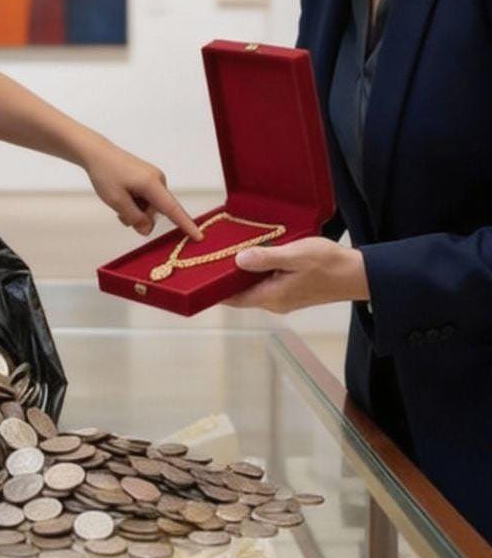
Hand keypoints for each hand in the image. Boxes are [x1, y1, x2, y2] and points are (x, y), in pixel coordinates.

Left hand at [83, 142, 201, 239]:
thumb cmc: (106, 174)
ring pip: (150, 207)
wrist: (97, 153)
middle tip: (119, 212)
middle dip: (139, 217)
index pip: (172, 210)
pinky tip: (123, 195)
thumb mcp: (117, 202)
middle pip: (156, 212)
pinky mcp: (149, 178)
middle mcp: (158, 180)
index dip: (186, 225)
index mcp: (152, 184)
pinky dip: (135, 202)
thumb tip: (148, 230)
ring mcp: (154, 178)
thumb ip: (135, 218)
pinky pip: (147, 199)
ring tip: (119, 199)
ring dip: (135, 210)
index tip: (199, 237)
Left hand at [225, 236, 368, 313]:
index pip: (234, 299)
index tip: (200, 276)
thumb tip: (239, 260)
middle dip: (226, 279)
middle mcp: (275, 302)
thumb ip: (266, 259)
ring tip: (229, 255)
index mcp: (272, 297)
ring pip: (253, 288)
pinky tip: (256, 256)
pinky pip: (266, 284)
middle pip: (241, 293)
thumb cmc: (328, 264)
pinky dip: (257, 273)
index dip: (215, 289)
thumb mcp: (295, 255)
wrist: (357, 274)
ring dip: (242, 274)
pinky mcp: (291, 291)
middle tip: (211, 259)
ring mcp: (284, 298)